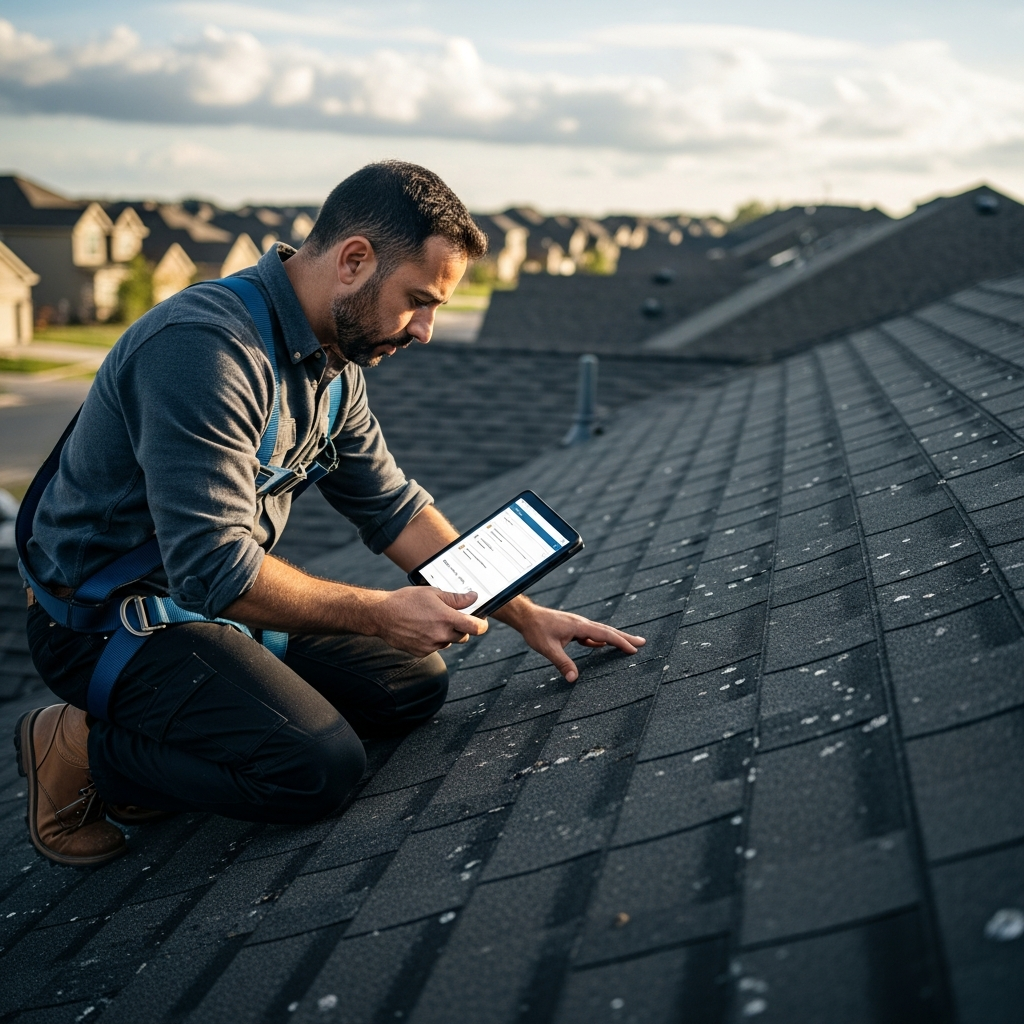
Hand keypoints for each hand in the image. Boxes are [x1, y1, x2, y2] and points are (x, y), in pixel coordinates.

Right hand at [374, 587, 487, 657]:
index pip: (476, 628)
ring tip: (432, 620)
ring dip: (446, 634)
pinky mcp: (421, 652)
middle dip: (462, 628)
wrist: (382, 615)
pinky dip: (433, 640)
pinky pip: (435, 647)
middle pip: (463, 637)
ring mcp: (431, 646)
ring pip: (448, 643)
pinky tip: (422, 628)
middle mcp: (441, 635)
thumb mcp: (433, 593)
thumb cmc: (407, 600)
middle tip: (452, 616)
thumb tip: (473, 598)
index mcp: (447, 619)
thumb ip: (456, 599)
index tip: (482, 621)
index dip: (482, 625)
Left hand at [506, 601, 644, 681]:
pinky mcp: (572, 628)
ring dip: (614, 638)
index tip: (634, 649)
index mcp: (579, 626)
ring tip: (628, 644)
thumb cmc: (536, 630)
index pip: (605, 634)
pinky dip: (599, 640)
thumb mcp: (548, 648)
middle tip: (642, 642)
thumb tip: (573, 679)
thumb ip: (562, 663)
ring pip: (600, 632)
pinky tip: (601, 645)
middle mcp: (581, 623)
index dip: (620, 642)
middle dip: (625, 637)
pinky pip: (590, 634)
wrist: (527, 617)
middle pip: (608, 631)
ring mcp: (577, 625)